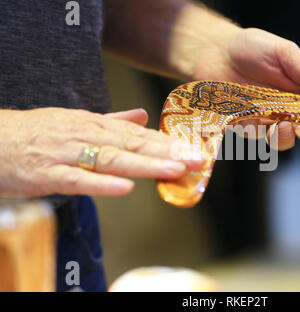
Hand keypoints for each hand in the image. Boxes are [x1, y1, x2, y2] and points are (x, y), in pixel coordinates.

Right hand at [0, 108, 203, 196]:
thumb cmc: (37, 133)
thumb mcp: (76, 121)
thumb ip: (111, 121)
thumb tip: (142, 116)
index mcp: (94, 125)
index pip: (138, 134)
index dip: (168, 142)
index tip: (195, 148)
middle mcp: (85, 135)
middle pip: (131, 144)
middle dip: (167, 152)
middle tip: (197, 159)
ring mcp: (67, 154)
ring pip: (111, 159)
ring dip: (144, 164)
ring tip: (174, 169)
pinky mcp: (47, 174)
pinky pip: (78, 180)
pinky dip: (102, 184)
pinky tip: (126, 187)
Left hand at [193, 28, 299, 156]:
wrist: (216, 51)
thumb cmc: (254, 49)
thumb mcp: (287, 54)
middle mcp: (292, 113)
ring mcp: (269, 122)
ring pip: (286, 143)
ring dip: (288, 138)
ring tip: (282, 124)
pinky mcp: (247, 127)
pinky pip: (259, 139)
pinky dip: (262, 134)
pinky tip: (259, 121)